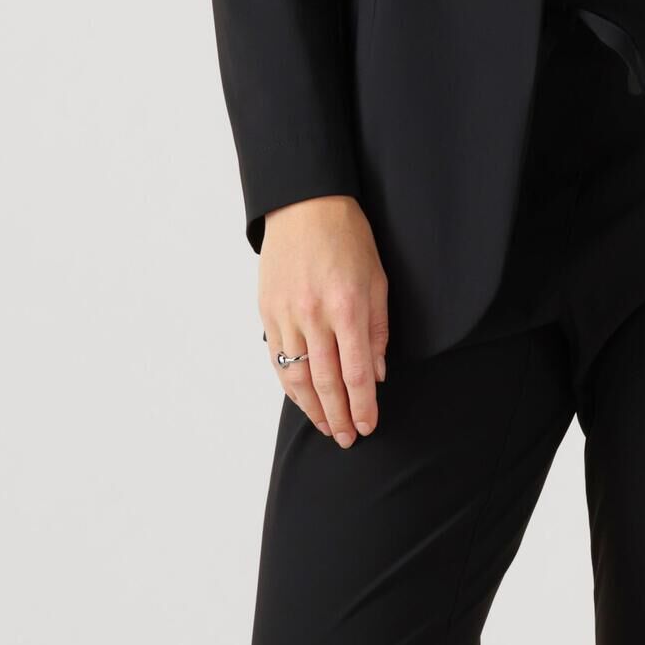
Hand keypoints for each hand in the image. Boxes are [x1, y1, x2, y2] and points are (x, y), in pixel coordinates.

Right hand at [260, 195, 389, 444]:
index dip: (362, 406)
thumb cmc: (348, 239)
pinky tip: (300, 399)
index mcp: (346, 307)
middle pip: (325, 382)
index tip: (368, 427)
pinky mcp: (267, 311)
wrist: (304, 206)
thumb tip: (376, 374)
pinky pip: (277, 358)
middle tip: (347, 438)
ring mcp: (286, 314)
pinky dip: (289, 384)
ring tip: (325, 427)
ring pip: (296, 376)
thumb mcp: (377, 280)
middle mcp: (313, 316)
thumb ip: (377, 330)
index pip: (356, 373)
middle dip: (338, 416)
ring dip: (311, 408)